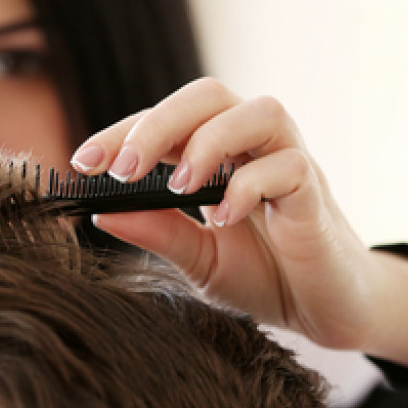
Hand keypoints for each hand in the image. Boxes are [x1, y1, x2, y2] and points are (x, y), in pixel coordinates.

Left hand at [70, 77, 407, 371]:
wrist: (327, 312)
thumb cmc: (266, 276)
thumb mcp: (197, 258)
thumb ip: (157, 233)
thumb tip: (99, 216)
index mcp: (215, 155)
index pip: (164, 122)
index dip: (121, 134)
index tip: (80, 164)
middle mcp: (251, 146)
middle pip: (209, 95)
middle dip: (158, 124)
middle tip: (122, 169)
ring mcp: (288, 163)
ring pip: (258, 110)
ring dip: (210, 141)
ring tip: (179, 187)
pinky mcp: (316, 193)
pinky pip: (289, 165)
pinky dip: (249, 186)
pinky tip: (224, 220)